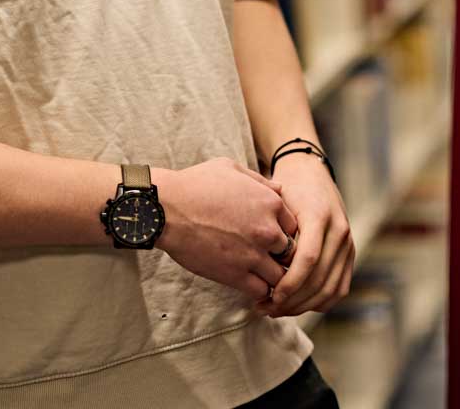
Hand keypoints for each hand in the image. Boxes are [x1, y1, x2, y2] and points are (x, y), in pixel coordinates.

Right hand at [152, 158, 298, 302]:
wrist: (165, 208)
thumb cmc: (195, 184)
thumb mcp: (231, 169)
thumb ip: (260, 181)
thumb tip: (280, 190)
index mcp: (270, 202)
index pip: (294, 226)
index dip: (282, 232)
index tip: (268, 236)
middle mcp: (267, 230)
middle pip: (291, 252)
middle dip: (279, 255)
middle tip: (264, 256)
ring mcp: (253, 254)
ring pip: (280, 275)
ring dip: (271, 275)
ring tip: (258, 274)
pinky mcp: (236, 275)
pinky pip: (261, 290)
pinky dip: (259, 290)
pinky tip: (249, 284)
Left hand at [258, 156, 351, 317]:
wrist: (310, 173)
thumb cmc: (286, 188)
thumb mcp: (276, 202)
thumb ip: (273, 232)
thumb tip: (261, 270)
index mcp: (320, 215)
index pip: (308, 259)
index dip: (289, 283)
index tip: (268, 296)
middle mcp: (339, 230)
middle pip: (319, 279)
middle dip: (292, 300)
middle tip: (265, 308)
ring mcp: (348, 243)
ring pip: (330, 289)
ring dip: (304, 306)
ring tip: (277, 310)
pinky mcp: (349, 253)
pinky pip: (339, 288)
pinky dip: (320, 302)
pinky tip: (297, 306)